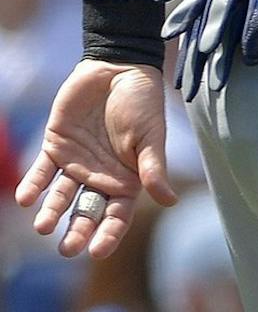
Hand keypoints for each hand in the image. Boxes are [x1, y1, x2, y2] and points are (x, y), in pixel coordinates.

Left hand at [13, 60, 176, 258]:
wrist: (118, 67)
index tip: (97, 251)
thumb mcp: (151, 135)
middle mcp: (99, 177)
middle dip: (77, 232)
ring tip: (43, 226)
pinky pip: (40, 172)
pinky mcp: (54, 147)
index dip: (108, 234)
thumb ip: (153, 168)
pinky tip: (26, 198)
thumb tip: (170, 201)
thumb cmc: (142, 101)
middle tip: (67, 249)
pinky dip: (32, 185)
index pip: (116, 214)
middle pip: (86, 212)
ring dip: (51, 213)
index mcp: (126, 179)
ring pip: (60, 197)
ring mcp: (75, 164)